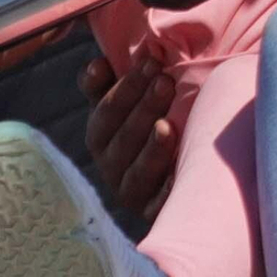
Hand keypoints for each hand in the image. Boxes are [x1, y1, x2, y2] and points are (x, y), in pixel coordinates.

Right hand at [79, 50, 176, 227]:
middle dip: (143, 107)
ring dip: (152, 148)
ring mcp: (131, 193)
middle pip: (124, 138)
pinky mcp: (154, 215)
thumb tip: (97, 64)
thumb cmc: (150, 127)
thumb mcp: (126, 105)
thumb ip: (106, 85)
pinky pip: (160, 204)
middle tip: (165, 82)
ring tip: (167, 126)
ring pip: (137, 172)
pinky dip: (168, 188)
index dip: (126, 87)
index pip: (107, 112)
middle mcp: (110, 167)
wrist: (177, 179)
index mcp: (100, 137)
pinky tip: (179, 172)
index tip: (151, 62)